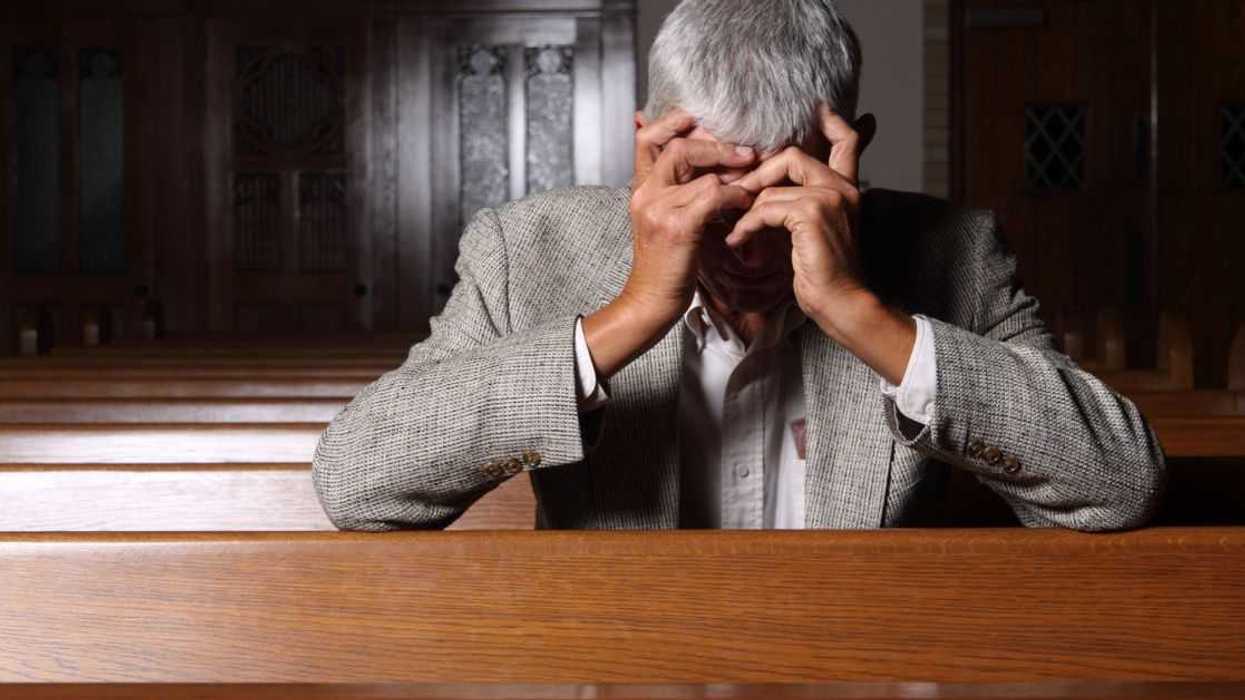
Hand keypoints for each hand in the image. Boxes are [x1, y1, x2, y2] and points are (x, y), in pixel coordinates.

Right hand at [625, 109, 756, 323]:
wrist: (651, 300)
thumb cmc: (666, 263)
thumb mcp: (665, 219)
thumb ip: (680, 190)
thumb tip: (712, 168)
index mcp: (641, 188)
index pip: (649, 136)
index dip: (677, 123)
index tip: (709, 126)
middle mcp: (645, 193)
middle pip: (676, 145)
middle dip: (715, 143)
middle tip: (746, 152)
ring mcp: (658, 208)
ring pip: (699, 169)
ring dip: (732, 172)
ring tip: (750, 180)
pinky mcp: (676, 226)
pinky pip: (711, 194)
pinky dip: (733, 195)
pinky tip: (744, 203)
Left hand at [727, 107, 913, 384]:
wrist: (841, 304)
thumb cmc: (823, 273)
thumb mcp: (812, 231)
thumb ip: (798, 204)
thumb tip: (764, 192)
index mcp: (846, 187)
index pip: (846, 140)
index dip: (831, 121)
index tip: (816, 108)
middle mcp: (842, 187)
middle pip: (793, 154)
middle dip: (757, 174)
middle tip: (736, 197)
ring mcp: (830, 198)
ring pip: (773, 185)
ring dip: (746, 208)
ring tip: (735, 229)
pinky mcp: (813, 215)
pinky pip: (767, 207)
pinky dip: (747, 225)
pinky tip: (739, 242)